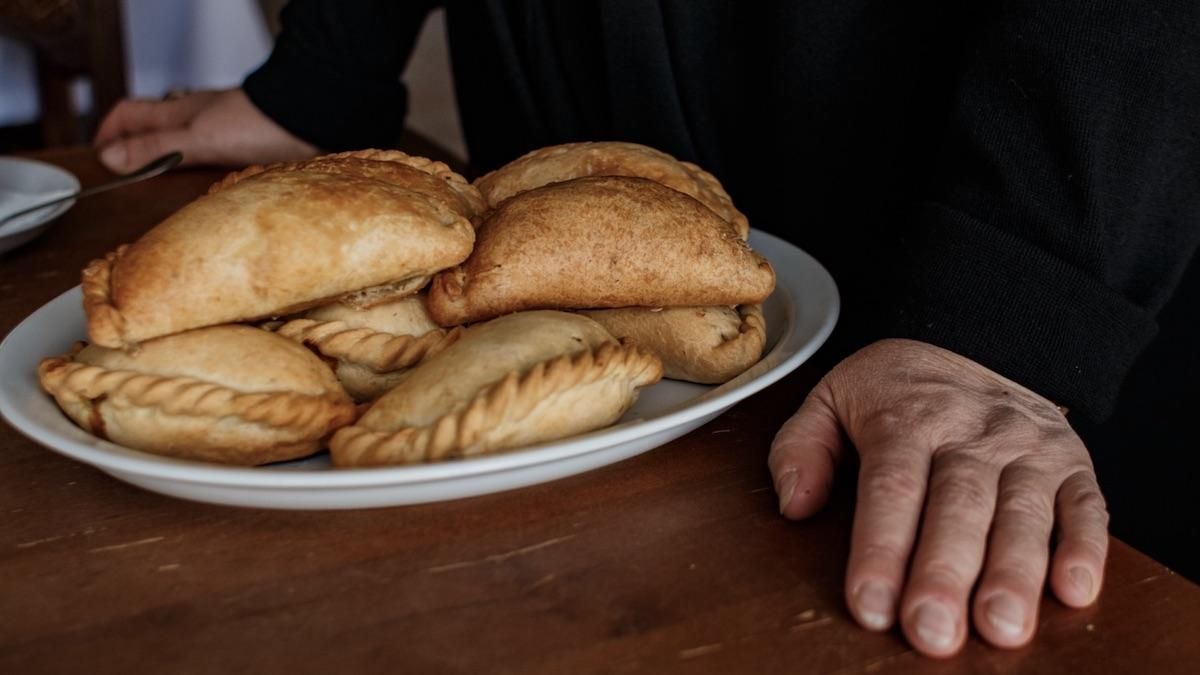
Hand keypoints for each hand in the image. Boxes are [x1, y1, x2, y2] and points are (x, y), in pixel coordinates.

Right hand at [93, 88, 318, 172]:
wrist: (309, 120)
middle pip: (155, 129)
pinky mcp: (247, 146)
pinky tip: (204, 188)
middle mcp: (199, 119)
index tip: (98, 157)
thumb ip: (156, 149)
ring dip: (169, 162)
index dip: (110, 133)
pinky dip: (200, 171)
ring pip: (184, 143)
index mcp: (180, 112)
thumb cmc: (258, 123)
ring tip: (159, 187)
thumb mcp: (198, 139)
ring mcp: (224, 131)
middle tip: (125, 175)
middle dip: (136, 149)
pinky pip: (213, 157)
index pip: (130, 114)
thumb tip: (111, 158)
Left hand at [769, 339, 1107, 656]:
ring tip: (1001, 626)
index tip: (870, 604)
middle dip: (944, 573)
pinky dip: (1084, 548)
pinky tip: (1074, 589)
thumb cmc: (894, 391)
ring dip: (1014, 573)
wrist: (970, 339)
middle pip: (958, 506)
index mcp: (906, 418)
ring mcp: (1026, 447)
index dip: (880, 549)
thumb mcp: (831, 398)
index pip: (891, 487)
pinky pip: (1085, 505)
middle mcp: (971, 432)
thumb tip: (795, 505)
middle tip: (932, 630)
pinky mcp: (1071, 462)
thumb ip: (802, 447)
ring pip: (1022, 512)